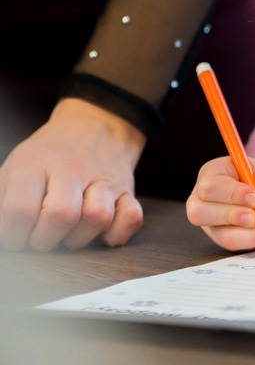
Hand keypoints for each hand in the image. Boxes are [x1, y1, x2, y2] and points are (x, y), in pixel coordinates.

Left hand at [0, 98, 145, 251]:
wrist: (95, 124)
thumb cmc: (49, 154)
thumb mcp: (16, 164)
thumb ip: (1, 196)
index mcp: (36, 163)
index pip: (20, 210)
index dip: (12, 235)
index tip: (14, 237)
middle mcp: (72, 169)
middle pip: (61, 216)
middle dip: (44, 240)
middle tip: (39, 237)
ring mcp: (103, 180)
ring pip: (97, 218)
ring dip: (79, 238)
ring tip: (68, 234)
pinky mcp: (127, 191)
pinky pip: (131, 219)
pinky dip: (116, 234)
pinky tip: (100, 233)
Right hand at [186, 151, 254, 250]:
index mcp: (214, 172)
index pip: (210, 186)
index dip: (232, 195)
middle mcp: (205, 198)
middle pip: (199, 212)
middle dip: (234, 216)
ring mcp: (213, 221)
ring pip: (221, 235)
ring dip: (253, 233)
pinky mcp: (226, 237)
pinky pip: (237, 245)